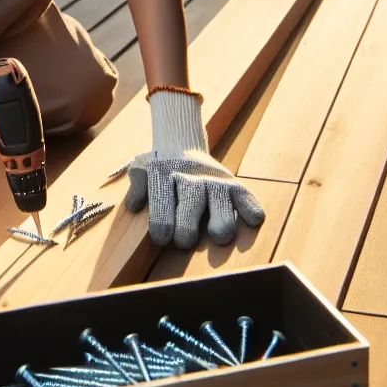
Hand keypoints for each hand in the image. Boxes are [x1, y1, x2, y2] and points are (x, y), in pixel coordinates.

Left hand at [110, 90, 264, 248]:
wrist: (180, 145)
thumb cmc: (158, 168)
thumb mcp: (141, 170)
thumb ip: (137, 187)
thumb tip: (134, 204)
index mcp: (164, 175)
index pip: (162, 198)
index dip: (161, 223)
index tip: (162, 238)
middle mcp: (190, 177)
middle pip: (191, 201)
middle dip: (188, 225)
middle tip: (185, 241)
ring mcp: (213, 181)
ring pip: (220, 201)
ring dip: (222, 219)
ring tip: (220, 236)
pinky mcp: (233, 184)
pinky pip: (245, 196)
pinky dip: (250, 208)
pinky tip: (253, 221)